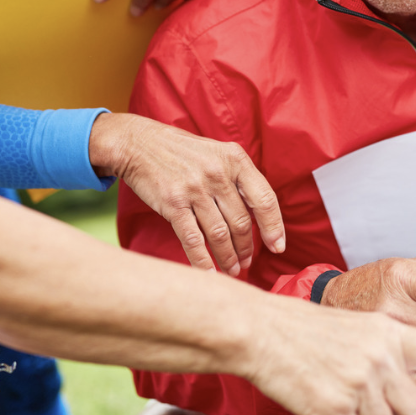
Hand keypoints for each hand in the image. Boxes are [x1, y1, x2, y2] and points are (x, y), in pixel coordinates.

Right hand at [90, 112, 283, 274]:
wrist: (138, 143)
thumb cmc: (180, 151)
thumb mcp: (216, 153)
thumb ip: (237, 178)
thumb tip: (259, 215)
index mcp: (235, 159)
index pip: (264, 199)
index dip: (274, 227)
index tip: (277, 246)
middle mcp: (218, 173)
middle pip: (241, 222)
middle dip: (246, 248)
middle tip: (246, 263)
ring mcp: (195, 188)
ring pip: (219, 233)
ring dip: (227, 257)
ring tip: (231, 269)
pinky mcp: (173, 203)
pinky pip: (193, 239)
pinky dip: (202, 260)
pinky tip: (208, 272)